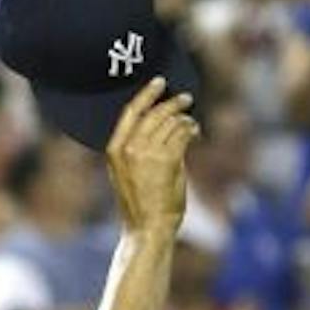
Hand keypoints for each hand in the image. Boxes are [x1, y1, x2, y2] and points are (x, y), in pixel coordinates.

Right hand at [104, 76, 194, 239]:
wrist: (148, 227)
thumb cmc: (140, 203)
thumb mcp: (127, 172)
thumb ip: (139, 147)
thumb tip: (165, 123)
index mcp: (114, 149)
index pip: (131, 111)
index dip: (147, 93)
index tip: (159, 82)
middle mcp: (129, 148)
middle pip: (154, 112)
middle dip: (172, 102)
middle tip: (186, 98)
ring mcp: (148, 154)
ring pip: (171, 122)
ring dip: (185, 118)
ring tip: (191, 122)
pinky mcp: (168, 160)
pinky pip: (183, 134)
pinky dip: (192, 129)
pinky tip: (195, 133)